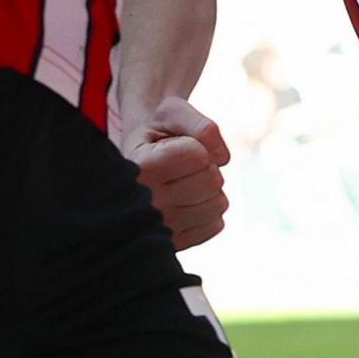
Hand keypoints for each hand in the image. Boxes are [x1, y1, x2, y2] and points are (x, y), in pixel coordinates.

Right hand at [123, 97, 231, 249]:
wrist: (135, 165)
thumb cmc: (155, 136)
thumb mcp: (170, 112)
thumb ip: (200, 123)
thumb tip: (222, 159)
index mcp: (139, 167)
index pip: (199, 154)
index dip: (195, 145)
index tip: (174, 147)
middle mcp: (145, 203)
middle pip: (212, 180)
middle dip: (206, 166)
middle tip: (183, 166)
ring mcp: (159, 229)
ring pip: (218, 204)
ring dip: (209, 189)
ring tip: (184, 183)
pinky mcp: (175, 245)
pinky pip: (216, 224)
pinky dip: (208, 209)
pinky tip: (185, 202)